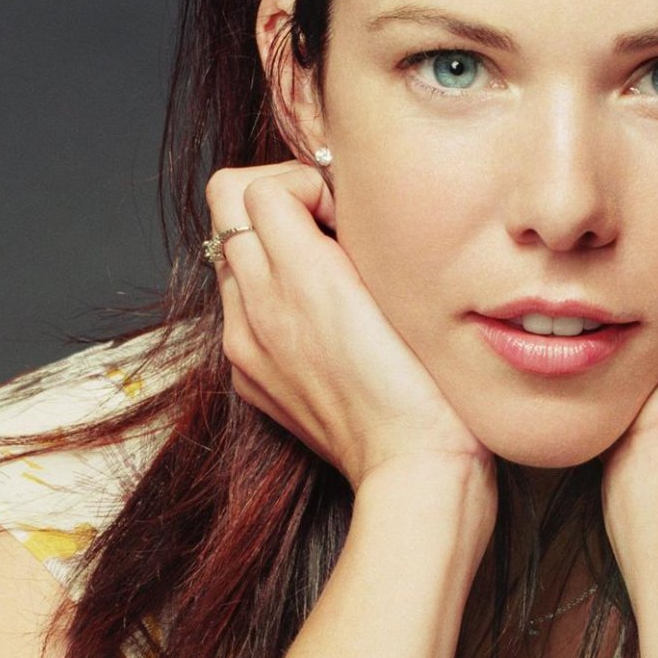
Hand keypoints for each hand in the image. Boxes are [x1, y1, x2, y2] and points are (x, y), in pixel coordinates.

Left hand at [206, 159, 493, 493]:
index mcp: (300, 278)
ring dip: (271, 250)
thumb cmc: (431, 383)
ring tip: (328, 276)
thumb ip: (352, 232)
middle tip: (327, 226)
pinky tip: (322, 325)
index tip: (346, 215)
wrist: (414, 472)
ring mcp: (248, 347)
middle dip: (276, 202)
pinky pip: (240, 312)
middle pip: (226, 207)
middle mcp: (257, 309)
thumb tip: (329, 201)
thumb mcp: (400, 286)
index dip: (308, 186)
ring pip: (231, 258)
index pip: (259, 186)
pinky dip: (269, 300)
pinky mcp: (251, 379)